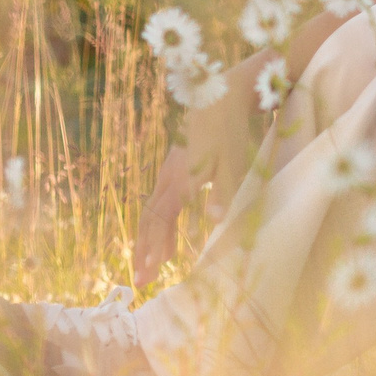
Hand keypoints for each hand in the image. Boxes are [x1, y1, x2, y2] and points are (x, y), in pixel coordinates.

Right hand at [133, 40, 286, 285]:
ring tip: (152, 266)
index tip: (149, 273)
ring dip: (152, 240)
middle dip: (144, 251)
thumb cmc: (231, 128)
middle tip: (140, 281)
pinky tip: (171, 240)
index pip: (160, 219)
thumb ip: (225, 189)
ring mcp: (171, 171)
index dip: (153, 247)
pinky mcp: (178, 167)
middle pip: (150, 219)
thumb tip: (214, 219)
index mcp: (181, 176)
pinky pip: (164, 202)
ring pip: (154, 211)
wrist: (222, 93)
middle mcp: (170, 176)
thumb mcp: (234, 158)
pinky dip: (164, 224)